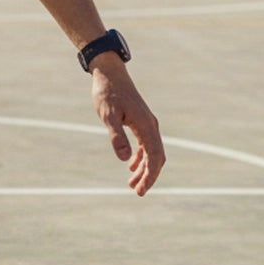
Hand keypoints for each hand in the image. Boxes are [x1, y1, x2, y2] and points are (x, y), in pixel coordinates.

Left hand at [90, 57, 162, 195]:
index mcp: (146, 126)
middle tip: (138, 192)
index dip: (150, 176)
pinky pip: (146, 144)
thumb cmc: (107, 93)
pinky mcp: (140, 121)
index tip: (141, 190)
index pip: (154, 157)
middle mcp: (151, 125)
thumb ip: (117, 136)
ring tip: (132, 184)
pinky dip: (141, 157)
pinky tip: (130, 165)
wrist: (109, 72)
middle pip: (156, 157)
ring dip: (144, 168)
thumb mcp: (108, 116)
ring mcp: (147, 123)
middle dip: (149, 176)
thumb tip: (124, 158)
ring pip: (152, 151)